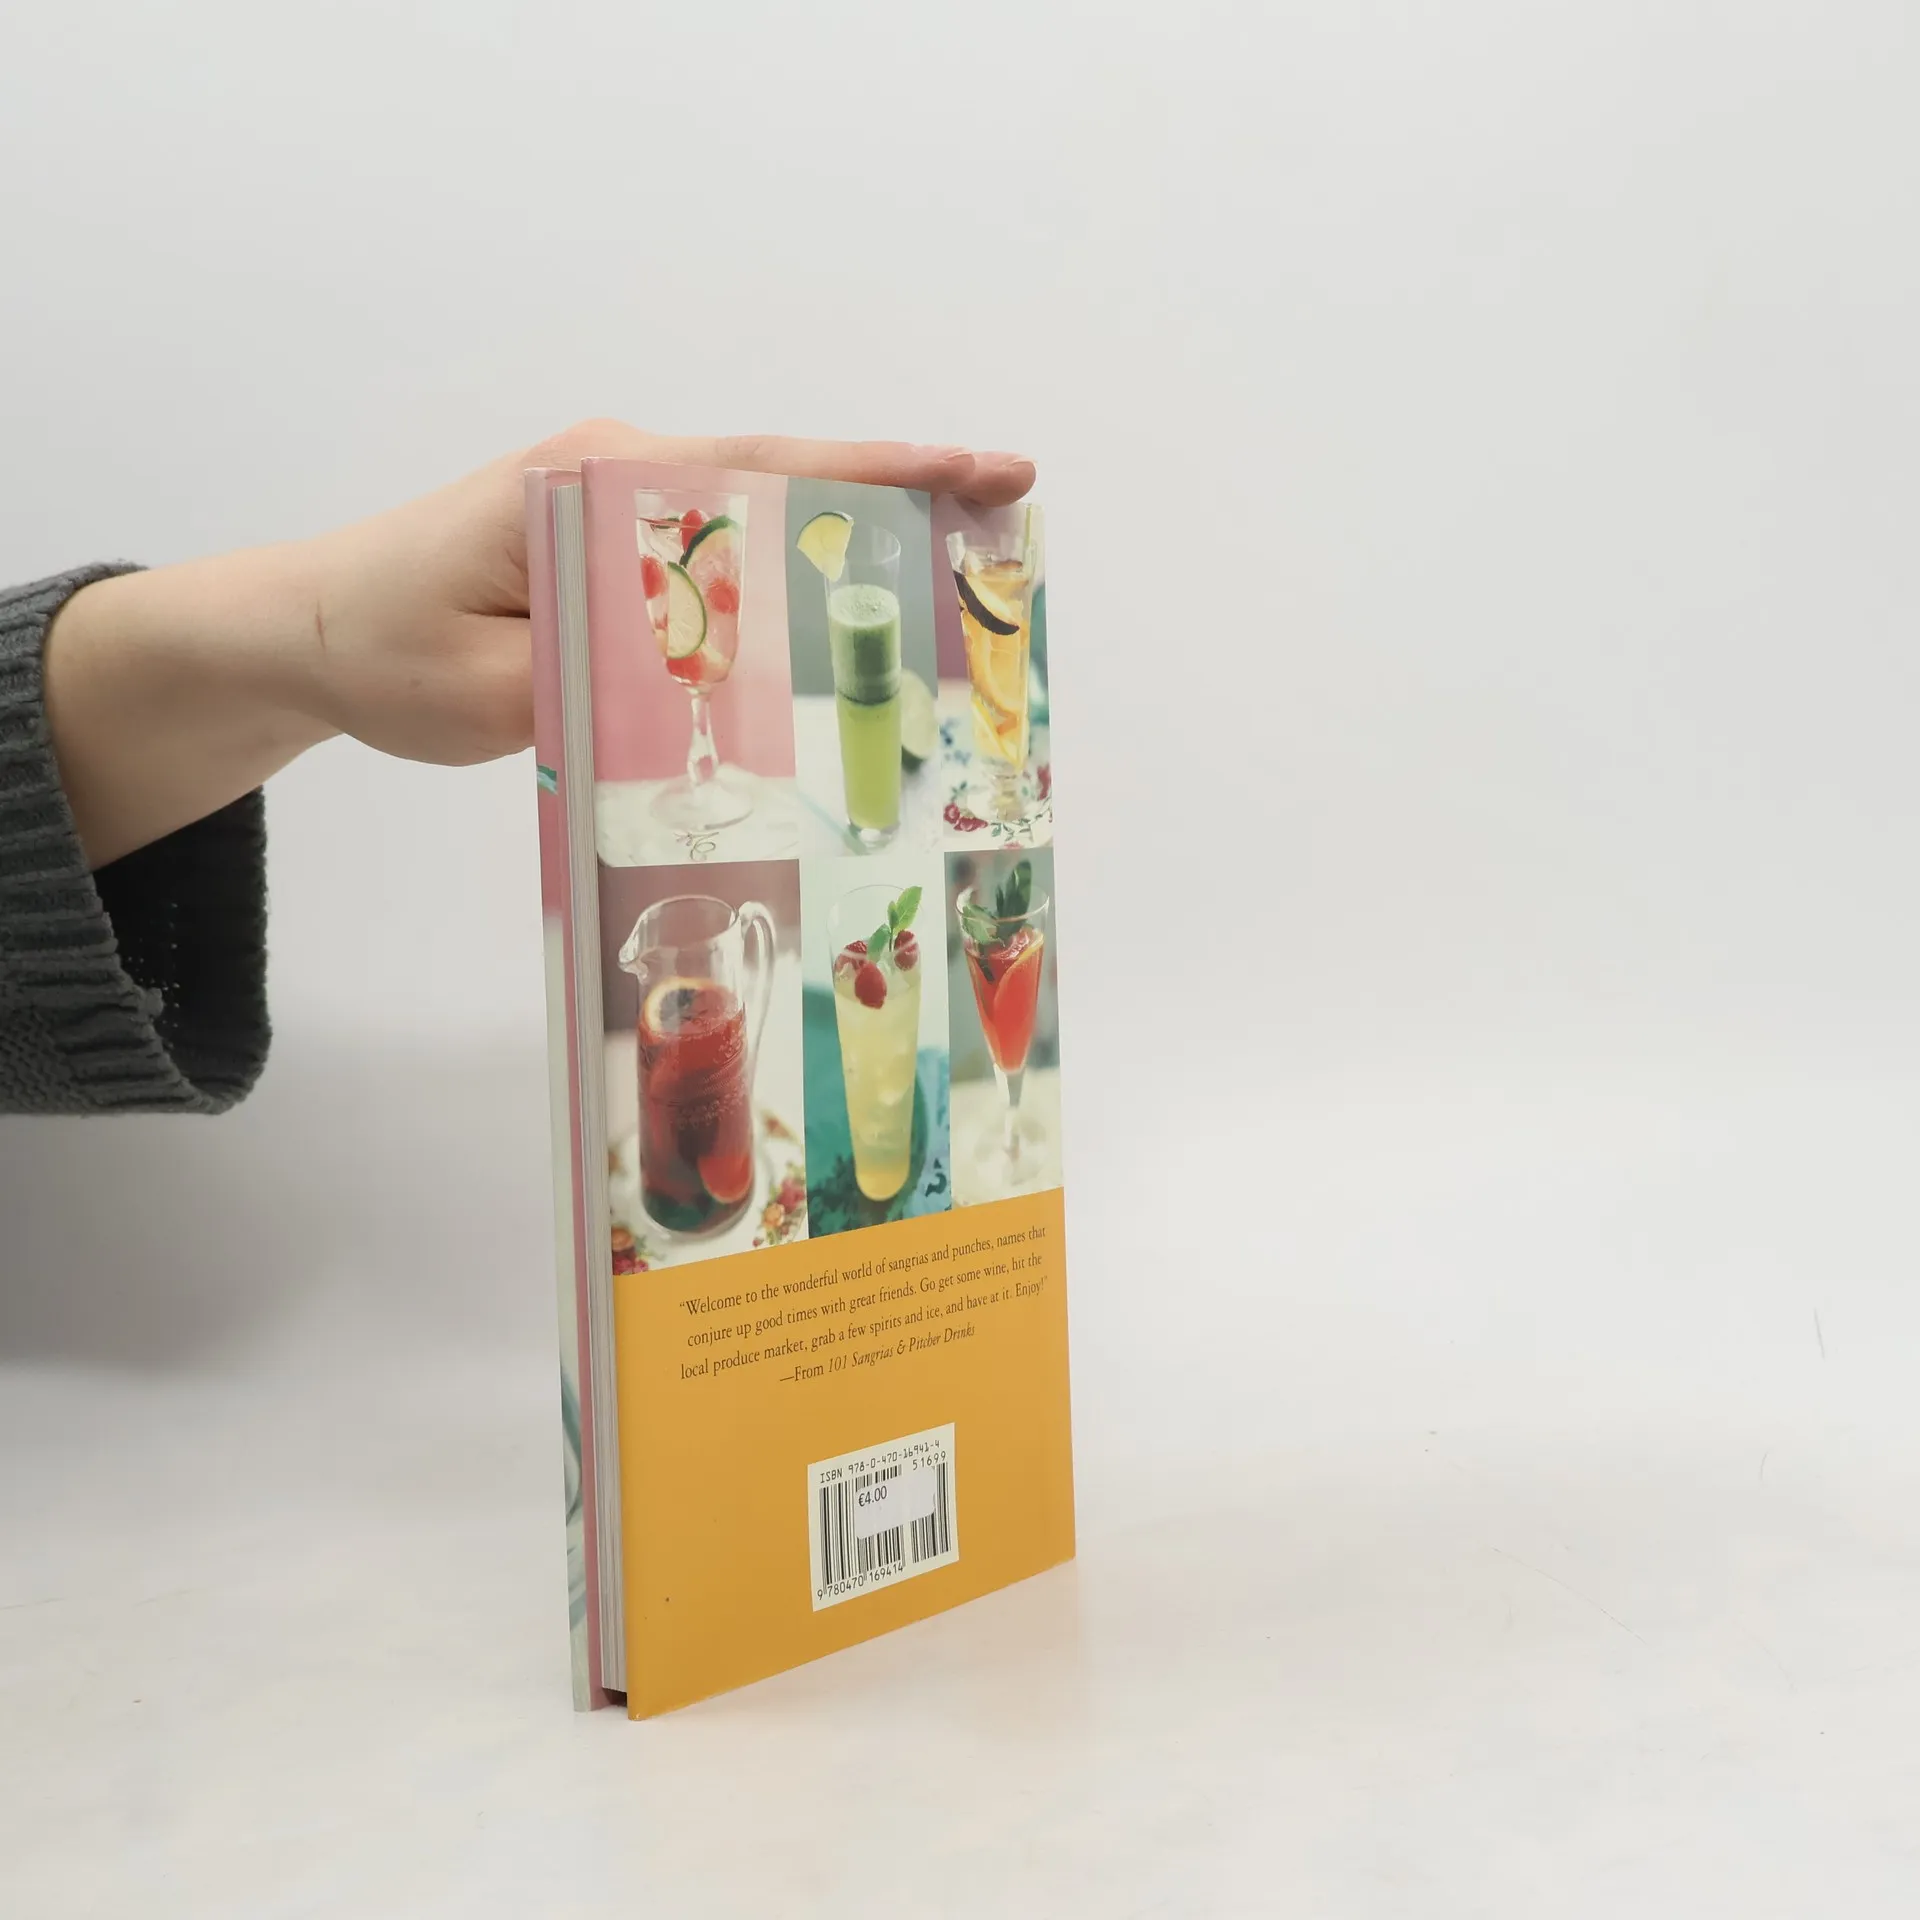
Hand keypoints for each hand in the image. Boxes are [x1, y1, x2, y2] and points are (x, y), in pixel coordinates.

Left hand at [44, 422, 1035, 864]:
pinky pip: (721, 560)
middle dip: (902, 508)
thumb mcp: (496, 690)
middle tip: (1006, 532)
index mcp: (595, 484)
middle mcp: (619, 471)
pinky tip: (837, 630)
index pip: (766, 472)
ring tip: (948, 595)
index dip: (885, 477)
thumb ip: (611, 679)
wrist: (306, 628)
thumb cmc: (389, 650)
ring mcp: (618, 504)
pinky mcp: (613, 547)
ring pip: (760, 524)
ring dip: (850, 554)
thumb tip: (726, 675)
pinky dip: (787, 586)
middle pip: (787, 485)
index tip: (984, 473)